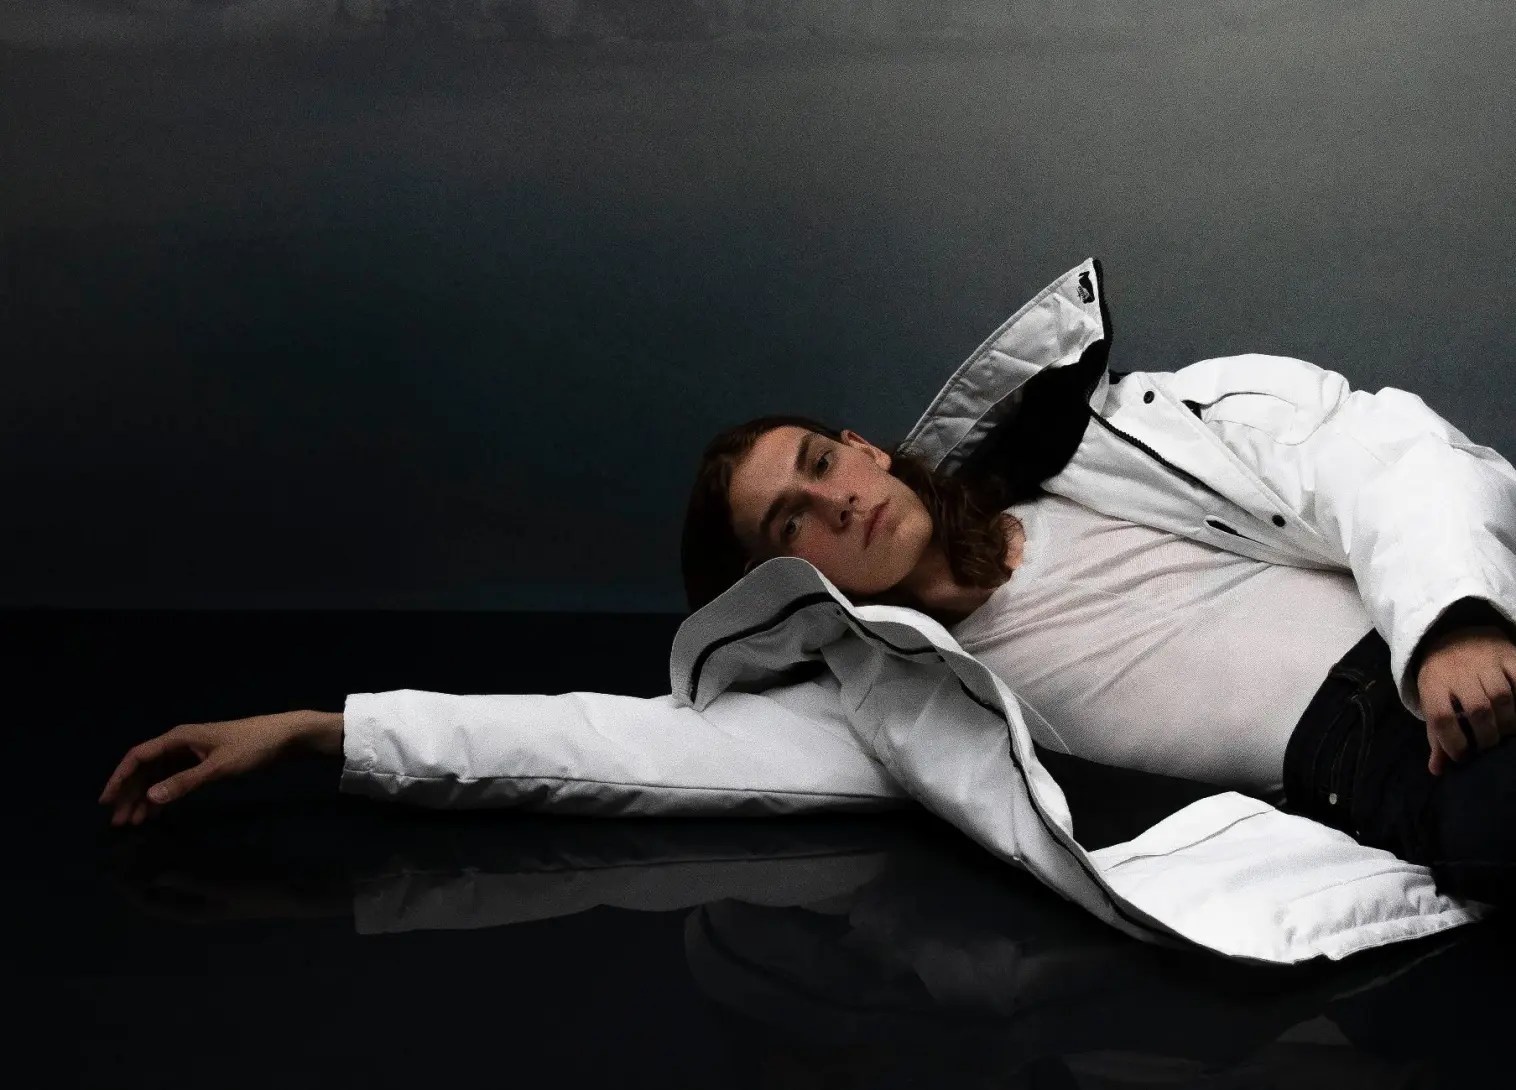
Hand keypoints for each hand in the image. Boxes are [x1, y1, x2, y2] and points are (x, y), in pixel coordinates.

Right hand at [98, 711, 313, 825]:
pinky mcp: (205, 762)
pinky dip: (165, 795)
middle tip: (120, 822)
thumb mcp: (220, 767)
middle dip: (131, 795)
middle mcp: (181, 743)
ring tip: (135, 823)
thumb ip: (186, 782)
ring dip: (146, 798)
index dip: (119, 779)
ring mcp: (193, 753)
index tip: (106, 802)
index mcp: (179, 737)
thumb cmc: (254, 747)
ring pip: (160, 776)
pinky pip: (175, 779)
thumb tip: (151, 797)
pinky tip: (157, 812)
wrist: (286, 738)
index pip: (138, 756)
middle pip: (146, 769)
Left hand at [1415, 626, 1515, 775]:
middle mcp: (1458, 670)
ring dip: (1508, 723)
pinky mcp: (1508, 654)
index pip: (1442, 718)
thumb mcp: (1432, 702)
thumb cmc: (1443, 678)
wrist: (1453, 635)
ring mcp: (1484, 660)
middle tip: (1489, 746)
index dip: (1454, 743)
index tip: (1463, 757)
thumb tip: (1436, 770)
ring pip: (1502, 697)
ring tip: (1506, 734)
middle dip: (1487, 736)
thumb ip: (1437, 736)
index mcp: (1432, 684)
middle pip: (1478, 709)